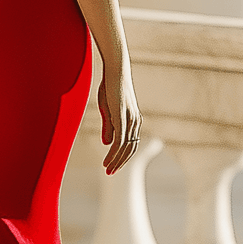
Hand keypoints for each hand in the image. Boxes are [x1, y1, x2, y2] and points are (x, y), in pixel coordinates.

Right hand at [98, 55, 141, 175]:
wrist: (115, 70)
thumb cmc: (110, 86)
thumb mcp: (107, 110)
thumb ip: (109, 127)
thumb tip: (108, 144)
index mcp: (133, 119)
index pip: (131, 143)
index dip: (122, 156)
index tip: (112, 165)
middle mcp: (135, 121)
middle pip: (131, 148)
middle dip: (121, 162)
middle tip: (110, 173)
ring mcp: (130, 120)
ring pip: (125, 147)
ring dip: (116, 161)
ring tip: (107, 170)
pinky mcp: (123, 118)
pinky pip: (120, 141)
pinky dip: (114, 154)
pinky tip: (107, 160)